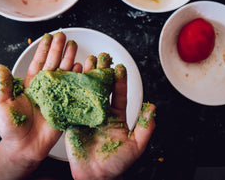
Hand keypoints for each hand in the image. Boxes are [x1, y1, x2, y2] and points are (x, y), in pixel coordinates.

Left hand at [0, 32, 80, 167]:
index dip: (43, 49)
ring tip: (74, 46)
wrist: (24, 147)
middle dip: (58, 49)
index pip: (38, 63)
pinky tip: (80, 66)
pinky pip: (73, 89)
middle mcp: (45, 87)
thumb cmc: (11, 128)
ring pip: (64, 73)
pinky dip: (77, 77)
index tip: (48, 36)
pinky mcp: (65, 106)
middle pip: (53, 64)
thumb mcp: (3, 104)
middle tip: (63, 35)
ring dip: (69, 59)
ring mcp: (56, 96)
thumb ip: (4, 85)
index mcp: (31, 85)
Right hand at [65, 53, 155, 179]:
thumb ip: (145, 126)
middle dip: (101, 72)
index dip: (119, 80)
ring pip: (86, 92)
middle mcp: (101, 112)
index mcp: (116, 115)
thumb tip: (153, 107)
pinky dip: (71, 90)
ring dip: (86, 76)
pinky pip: (72, 104)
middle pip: (101, 88)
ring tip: (86, 61)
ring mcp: (87, 115)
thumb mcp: (136, 145)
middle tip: (102, 57)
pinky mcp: (73, 121)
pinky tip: (71, 78)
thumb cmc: (117, 164)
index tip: (119, 67)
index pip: (118, 93)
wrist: (96, 177)